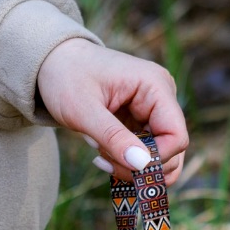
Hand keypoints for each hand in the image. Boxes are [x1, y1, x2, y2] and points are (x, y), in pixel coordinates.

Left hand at [36, 37, 188, 185]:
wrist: (53, 62)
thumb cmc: (66, 77)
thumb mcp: (83, 110)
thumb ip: (113, 137)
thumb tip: (142, 165)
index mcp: (155, 86)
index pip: (176, 136)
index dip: (155, 160)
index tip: (119, 164)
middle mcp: (162, 97)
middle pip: (172, 151)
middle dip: (139, 166)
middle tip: (103, 162)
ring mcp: (153, 110)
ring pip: (160, 156)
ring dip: (131, 167)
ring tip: (100, 156)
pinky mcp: (142, 121)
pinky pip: (144, 152)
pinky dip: (126, 161)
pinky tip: (102, 154)